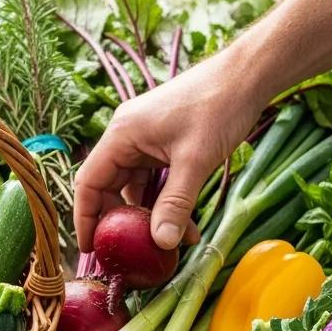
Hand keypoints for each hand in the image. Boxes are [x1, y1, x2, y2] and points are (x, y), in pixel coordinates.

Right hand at [74, 48, 266, 251]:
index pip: (88, 182)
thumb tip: (162, 243)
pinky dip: (166, 204)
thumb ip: (175, 204)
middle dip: (121, 223)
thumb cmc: (218, 106)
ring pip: (136, 188)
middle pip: (110, 188)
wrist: (247, 76)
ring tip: (168, 245)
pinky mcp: (164, 144)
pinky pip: (156, 181)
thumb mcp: (195, 161)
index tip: (93, 247)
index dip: (85, 217)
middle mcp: (127, 137)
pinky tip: (184, 225)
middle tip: (129, 254)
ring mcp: (145, 140)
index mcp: (121, 135)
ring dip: (150, 217)